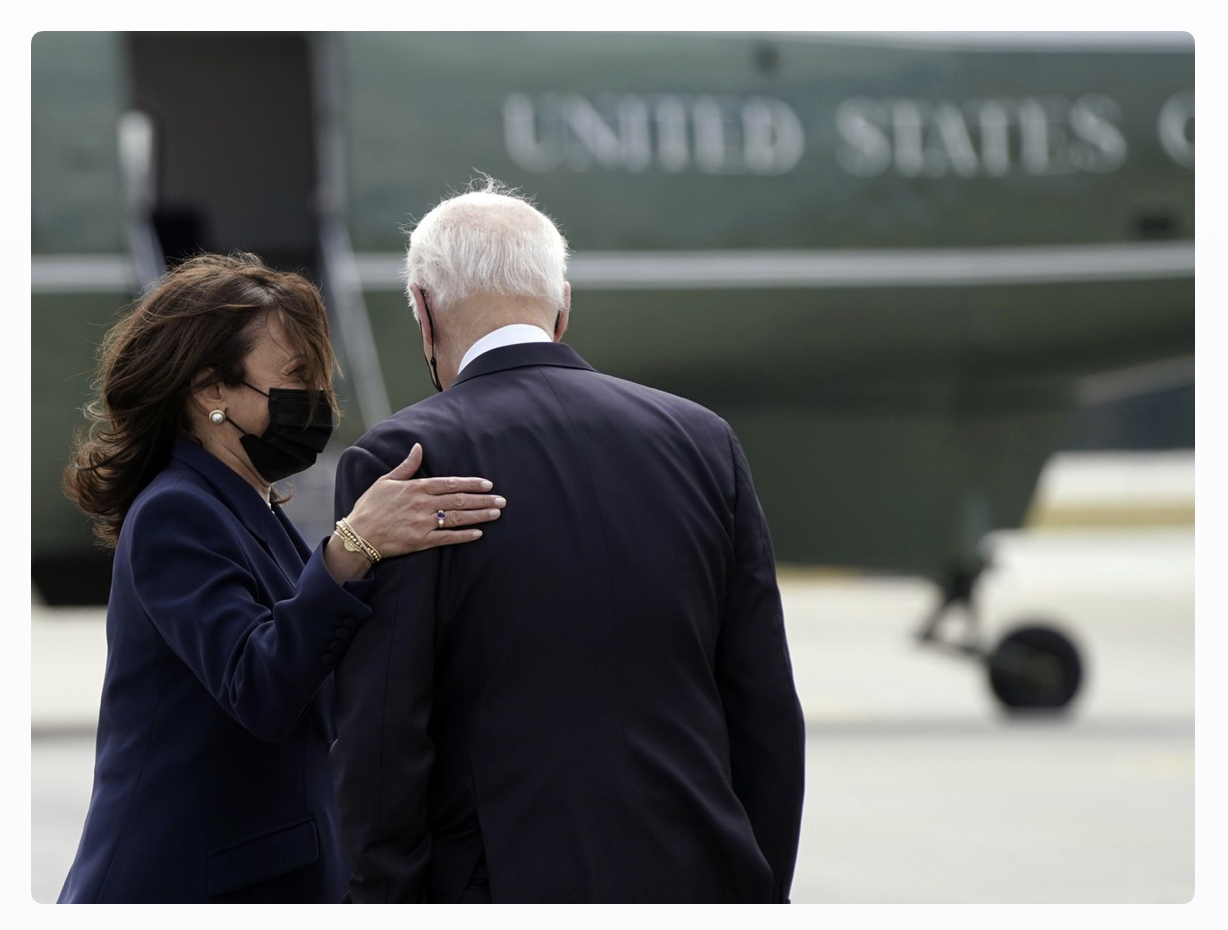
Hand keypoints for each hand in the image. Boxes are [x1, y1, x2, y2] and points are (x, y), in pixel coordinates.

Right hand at [343, 443, 504, 557]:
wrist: (358, 535)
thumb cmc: (370, 506)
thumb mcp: (386, 481)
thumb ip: (407, 466)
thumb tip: (418, 447)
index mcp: (416, 488)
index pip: (450, 484)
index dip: (471, 484)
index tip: (487, 484)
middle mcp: (422, 505)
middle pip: (459, 501)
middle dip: (482, 500)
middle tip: (501, 500)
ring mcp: (423, 524)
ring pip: (457, 518)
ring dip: (479, 516)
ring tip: (496, 513)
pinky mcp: (421, 541)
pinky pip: (447, 538)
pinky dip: (463, 536)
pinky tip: (479, 533)